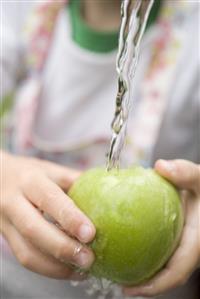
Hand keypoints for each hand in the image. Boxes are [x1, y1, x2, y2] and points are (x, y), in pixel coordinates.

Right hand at [0, 151, 95, 279]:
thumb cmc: (28, 173)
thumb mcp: (50, 170)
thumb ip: (74, 180)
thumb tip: (107, 192)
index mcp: (30, 181)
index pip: (49, 199)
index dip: (69, 217)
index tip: (90, 233)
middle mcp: (14, 202)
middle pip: (34, 230)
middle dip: (63, 248)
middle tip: (89, 259)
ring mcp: (6, 223)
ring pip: (26, 252)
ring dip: (56, 267)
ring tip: (82, 271)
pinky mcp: (7, 239)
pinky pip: (25, 258)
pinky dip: (49, 269)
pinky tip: (69, 270)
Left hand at [124, 159, 199, 296]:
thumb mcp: (199, 177)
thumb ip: (184, 172)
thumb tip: (160, 166)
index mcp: (196, 242)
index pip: (176, 272)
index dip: (155, 285)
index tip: (130, 289)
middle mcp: (190, 249)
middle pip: (166, 276)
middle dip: (144, 285)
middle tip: (117, 283)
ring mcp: (183, 246)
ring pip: (162, 266)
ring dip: (143, 273)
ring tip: (117, 270)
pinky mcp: (176, 240)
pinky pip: (160, 253)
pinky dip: (144, 255)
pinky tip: (126, 247)